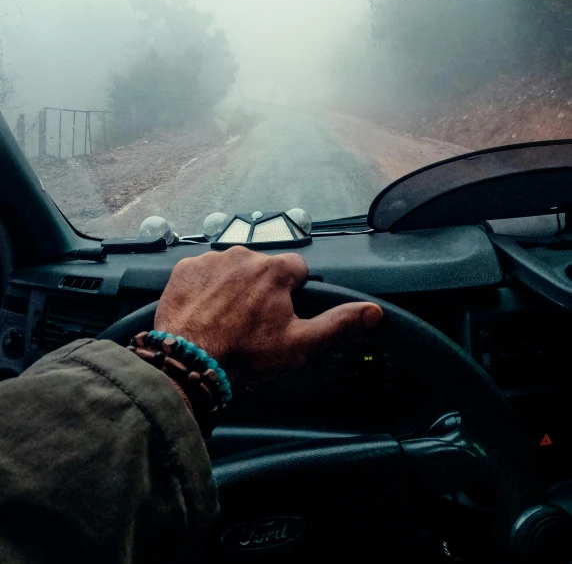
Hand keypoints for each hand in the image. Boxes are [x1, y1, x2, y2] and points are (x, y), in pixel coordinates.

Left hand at [155, 246, 382, 383]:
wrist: (189, 360)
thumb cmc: (247, 353)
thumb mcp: (300, 344)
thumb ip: (338, 324)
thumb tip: (375, 311)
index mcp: (275, 269)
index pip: (297, 270)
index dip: (293, 293)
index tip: (281, 315)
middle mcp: (244, 253)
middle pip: (263, 268)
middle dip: (262, 289)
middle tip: (252, 322)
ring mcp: (210, 258)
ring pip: (232, 268)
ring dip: (233, 286)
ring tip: (225, 318)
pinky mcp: (184, 268)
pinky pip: (203, 272)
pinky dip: (205, 287)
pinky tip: (203, 310)